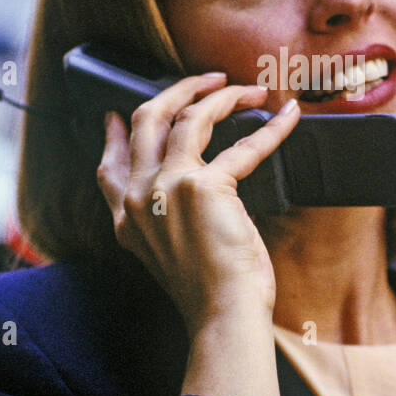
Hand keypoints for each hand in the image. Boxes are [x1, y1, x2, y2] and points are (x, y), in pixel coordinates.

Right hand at [95, 73, 300, 336]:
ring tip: (250, 91)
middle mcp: (138, 197)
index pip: (108, 164)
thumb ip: (164, 216)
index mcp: (126, 218)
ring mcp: (167, 188)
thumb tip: (186, 178)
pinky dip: (272, 128)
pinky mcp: (203, 187)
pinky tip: (287, 116)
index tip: (120, 113)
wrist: (221, 315)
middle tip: (208, 80)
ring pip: (189, 117)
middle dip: (179, 91)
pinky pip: (244, 145)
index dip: (116, 133)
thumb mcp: (167, 252)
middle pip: (148, 120)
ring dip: (223, 96)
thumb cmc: (207, 290)